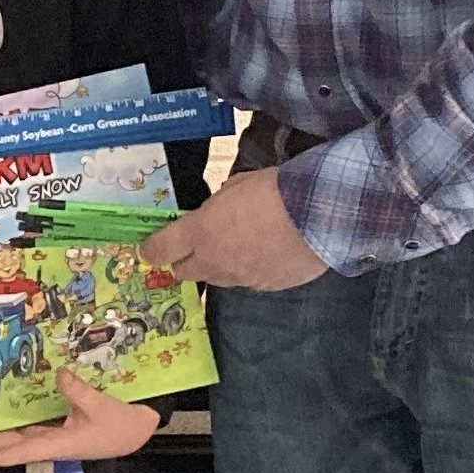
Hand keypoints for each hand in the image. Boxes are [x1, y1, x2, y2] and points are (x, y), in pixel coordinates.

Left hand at [0, 370, 158, 471]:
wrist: (136, 432)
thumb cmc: (121, 425)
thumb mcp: (102, 407)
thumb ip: (79, 392)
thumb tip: (59, 374)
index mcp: (59, 444)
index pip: (24, 451)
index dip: (1, 456)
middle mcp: (47, 444)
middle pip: (5, 446)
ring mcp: (47, 438)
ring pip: (8, 440)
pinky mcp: (50, 431)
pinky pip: (20, 432)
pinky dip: (0, 432)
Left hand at [144, 168, 328, 290]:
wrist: (322, 215)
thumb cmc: (277, 190)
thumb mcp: (239, 185)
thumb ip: (221, 201)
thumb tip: (218, 208)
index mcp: (200, 232)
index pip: (160, 249)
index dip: (152, 249)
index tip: (151, 248)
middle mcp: (215, 261)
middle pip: (184, 272)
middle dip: (185, 261)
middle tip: (195, 247)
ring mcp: (241, 278)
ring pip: (217, 280)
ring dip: (218, 267)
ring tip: (236, 249)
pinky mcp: (267, 287)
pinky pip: (248, 282)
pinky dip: (250, 271)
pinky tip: (266, 256)